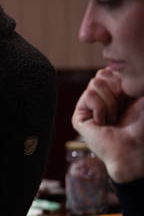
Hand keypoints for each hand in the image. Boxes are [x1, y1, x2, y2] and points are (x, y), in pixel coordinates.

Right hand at [72, 68, 143, 182]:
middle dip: (116, 91)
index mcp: (112, 93)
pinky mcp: (78, 118)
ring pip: (94, 84)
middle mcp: (98, 100)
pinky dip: (101, 109)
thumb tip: (107, 68)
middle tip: (122, 111)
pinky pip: (89, 96)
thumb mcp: (137, 93)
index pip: (108, 70)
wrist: (137, 146)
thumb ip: (126, 78)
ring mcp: (87, 109)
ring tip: (114, 119)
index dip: (122, 81)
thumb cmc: (143, 123)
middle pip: (100, 75)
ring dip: (111, 102)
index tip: (130, 99)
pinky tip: (103, 123)